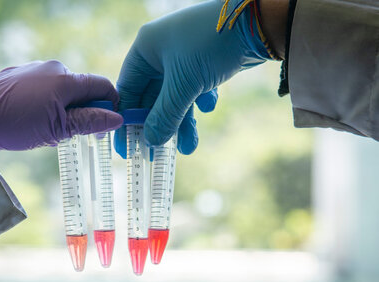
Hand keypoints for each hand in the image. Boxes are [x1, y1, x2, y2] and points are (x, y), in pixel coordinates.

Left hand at [0, 60, 122, 152]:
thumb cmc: (15, 124)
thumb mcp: (58, 129)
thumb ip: (90, 121)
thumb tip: (116, 118)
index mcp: (66, 79)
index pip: (102, 86)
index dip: (111, 104)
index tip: (107, 124)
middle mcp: (52, 67)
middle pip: (81, 89)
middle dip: (83, 110)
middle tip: (71, 133)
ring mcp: (34, 68)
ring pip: (61, 90)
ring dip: (63, 109)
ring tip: (45, 129)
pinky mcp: (18, 74)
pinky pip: (43, 88)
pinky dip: (46, 103)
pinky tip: (30, 119)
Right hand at [115, 0, 271, 156]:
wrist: (258, 23)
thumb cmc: (211, 45)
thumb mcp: (184, 84)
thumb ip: (165, 115)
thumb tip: (151, 142)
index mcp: (146, 49)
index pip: (128, 90)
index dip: (129, 120)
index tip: (129, 146)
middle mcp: (161, 52)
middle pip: (153, 96)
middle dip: (160, 124)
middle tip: (159, 152)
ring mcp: (183, 56)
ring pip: (176, 96)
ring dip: (182, 121)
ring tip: (189, 147)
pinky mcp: (204, 61)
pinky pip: (194, 89)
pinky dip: (199, 102)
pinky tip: (209, 105)